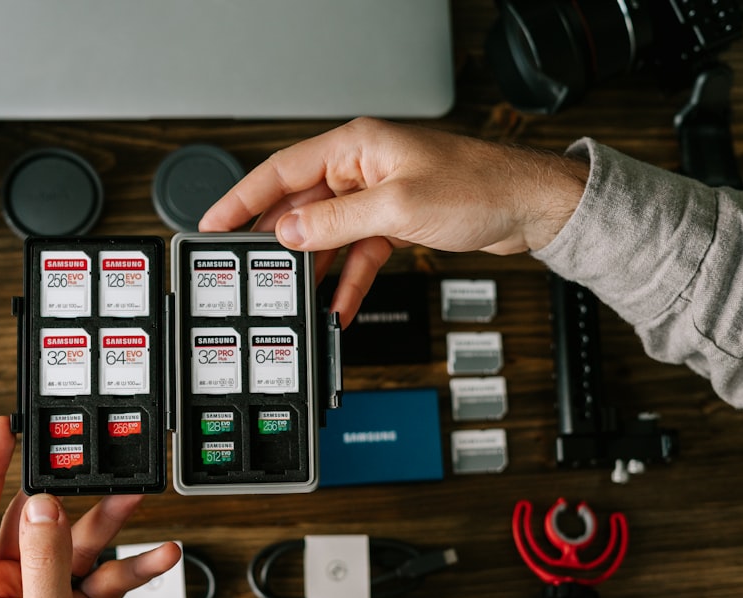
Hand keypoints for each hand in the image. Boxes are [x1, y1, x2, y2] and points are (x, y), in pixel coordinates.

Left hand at [0, 416, 180, 597]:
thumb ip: (45, 560)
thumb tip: (41, 503)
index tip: (3, 431)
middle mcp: (14, 589)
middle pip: (35, 521)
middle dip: (70, 496)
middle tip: (89, 465)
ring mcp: (53, 594)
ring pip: (79, 539)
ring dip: (111, 523)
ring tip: (136, 501)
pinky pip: (112, 568)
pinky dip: (138, 561)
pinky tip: (161, 553)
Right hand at [199, 117, 587, 323]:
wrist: (531, 208)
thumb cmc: (479, 188)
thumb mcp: (398, 207)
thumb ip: (336, 221)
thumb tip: (288, 232)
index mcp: (356, 146)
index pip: (280, 170)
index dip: (240, 199)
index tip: (211, 224)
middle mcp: (361, 167)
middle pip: (299, 205)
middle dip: (274, 242)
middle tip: (246, 273)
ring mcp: (376, 195)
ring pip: (327, 234)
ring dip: (313, 268)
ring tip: (291, 296)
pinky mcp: (394, 221)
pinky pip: (357, 252)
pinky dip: (348, 280)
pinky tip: (340, 305)